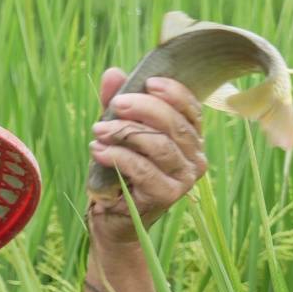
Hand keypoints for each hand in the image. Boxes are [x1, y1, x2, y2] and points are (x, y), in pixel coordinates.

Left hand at [86, 69, 204, 247]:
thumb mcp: (117, 131)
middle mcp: (195, 158)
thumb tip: (112, 74)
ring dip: (125, 133)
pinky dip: (118, 156)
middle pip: (174, 124)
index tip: (148, 82)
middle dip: (143, 108)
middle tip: (115, 105)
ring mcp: (184, 179)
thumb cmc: (119, 171)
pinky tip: (97, 150)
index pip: (191, 109)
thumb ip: (118, 104)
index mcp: (190, 139)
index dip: (173, 92)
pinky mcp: (167, 196)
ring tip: (99, 130)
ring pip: (159, 145)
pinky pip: (143, 169)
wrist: (113, 217)